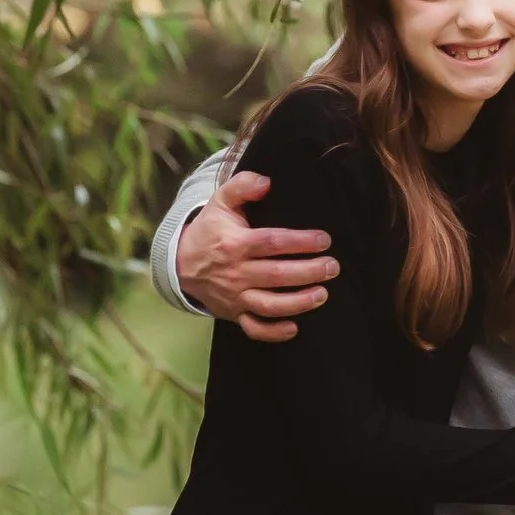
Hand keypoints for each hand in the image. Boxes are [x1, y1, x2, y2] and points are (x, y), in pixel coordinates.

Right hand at [177, 170, 337, 340]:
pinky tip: (295, 327)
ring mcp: (235, 296)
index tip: (324, 240)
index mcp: (235, 244)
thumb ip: (242, 186)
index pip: (272, 243)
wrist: (180, 263)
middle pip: (277, 275)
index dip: (300, 242)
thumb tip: (267, 182)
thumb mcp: (220, 202)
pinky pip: (254, 328)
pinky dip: (273, 333)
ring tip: (323, 294)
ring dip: (298, 303)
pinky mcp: (234, 314)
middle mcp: (236, 273)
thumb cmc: (210, 230)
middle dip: (309, 272)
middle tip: (333, 267)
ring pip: (269, 305)